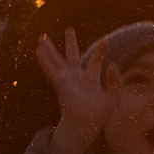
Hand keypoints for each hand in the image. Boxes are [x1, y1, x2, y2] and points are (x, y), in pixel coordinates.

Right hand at [37, 29, 119, 153]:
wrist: (85, 124)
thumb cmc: (99, 115)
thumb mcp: (113, 96)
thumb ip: (115, 80)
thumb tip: (113, 63)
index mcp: (91, 80)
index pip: (95, 61)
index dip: (100, 51)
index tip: (105, 41)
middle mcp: (77, 78)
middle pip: (73, 56)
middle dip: (71, 43)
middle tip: (69, 30)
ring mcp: (67, 79)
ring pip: (58, 60)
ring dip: (50, 48)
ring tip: (42, 36)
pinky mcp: (60, 82)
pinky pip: (50, 68)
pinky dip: (43, 58)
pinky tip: (38, 48)